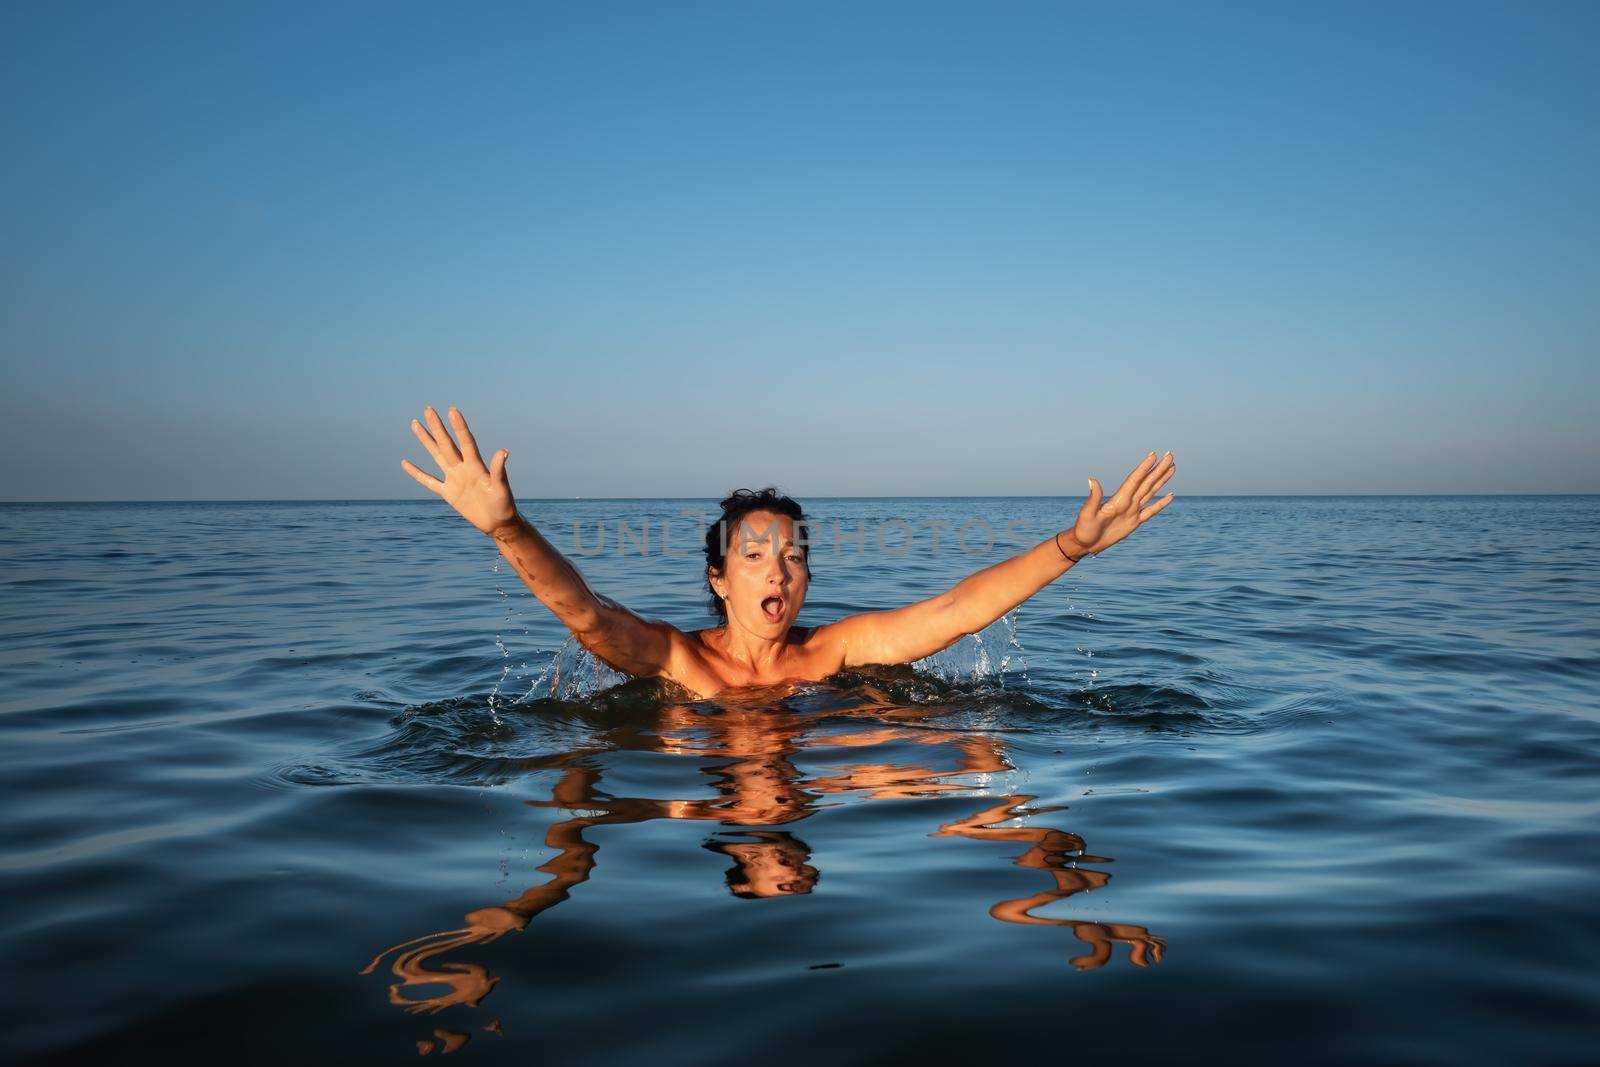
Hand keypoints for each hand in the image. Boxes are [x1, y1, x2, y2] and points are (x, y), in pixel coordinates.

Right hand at [401, 406, 516, 535]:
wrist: (498, 523)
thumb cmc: (504, 505)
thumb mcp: (501, 488)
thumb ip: (499, 471)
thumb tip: (503, 451)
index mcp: (476, 466)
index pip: (465, 442)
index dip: (459, 427)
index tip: (452, 410)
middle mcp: (463, 468)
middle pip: (447, 444)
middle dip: (438, 427)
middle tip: (428, 409)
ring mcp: (454, 479)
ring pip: (436, 455)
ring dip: (426, 440)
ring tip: (416, 424)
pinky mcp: (448, 493)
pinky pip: (429, 481)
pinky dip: (417, 473)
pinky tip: (406, 464)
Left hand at [1063, 450, 1175, 555]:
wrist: (1085, 543)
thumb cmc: (1083, 529)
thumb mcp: (1087, 513)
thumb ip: (1094, 498)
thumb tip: (1092, 479)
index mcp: (1119, 499)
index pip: (1135, 479)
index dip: (1144, 467)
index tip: (1154, 455)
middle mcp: (1127, 502)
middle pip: (1147, 482)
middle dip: (1158, 469)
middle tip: (1169, 454)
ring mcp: (1132, 511)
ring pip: (1151, 492)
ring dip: (1161, 479)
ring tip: (1172, 467)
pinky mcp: (1134, 522)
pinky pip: (1151, 510)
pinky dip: (1161, 503)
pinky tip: (1170, 495)